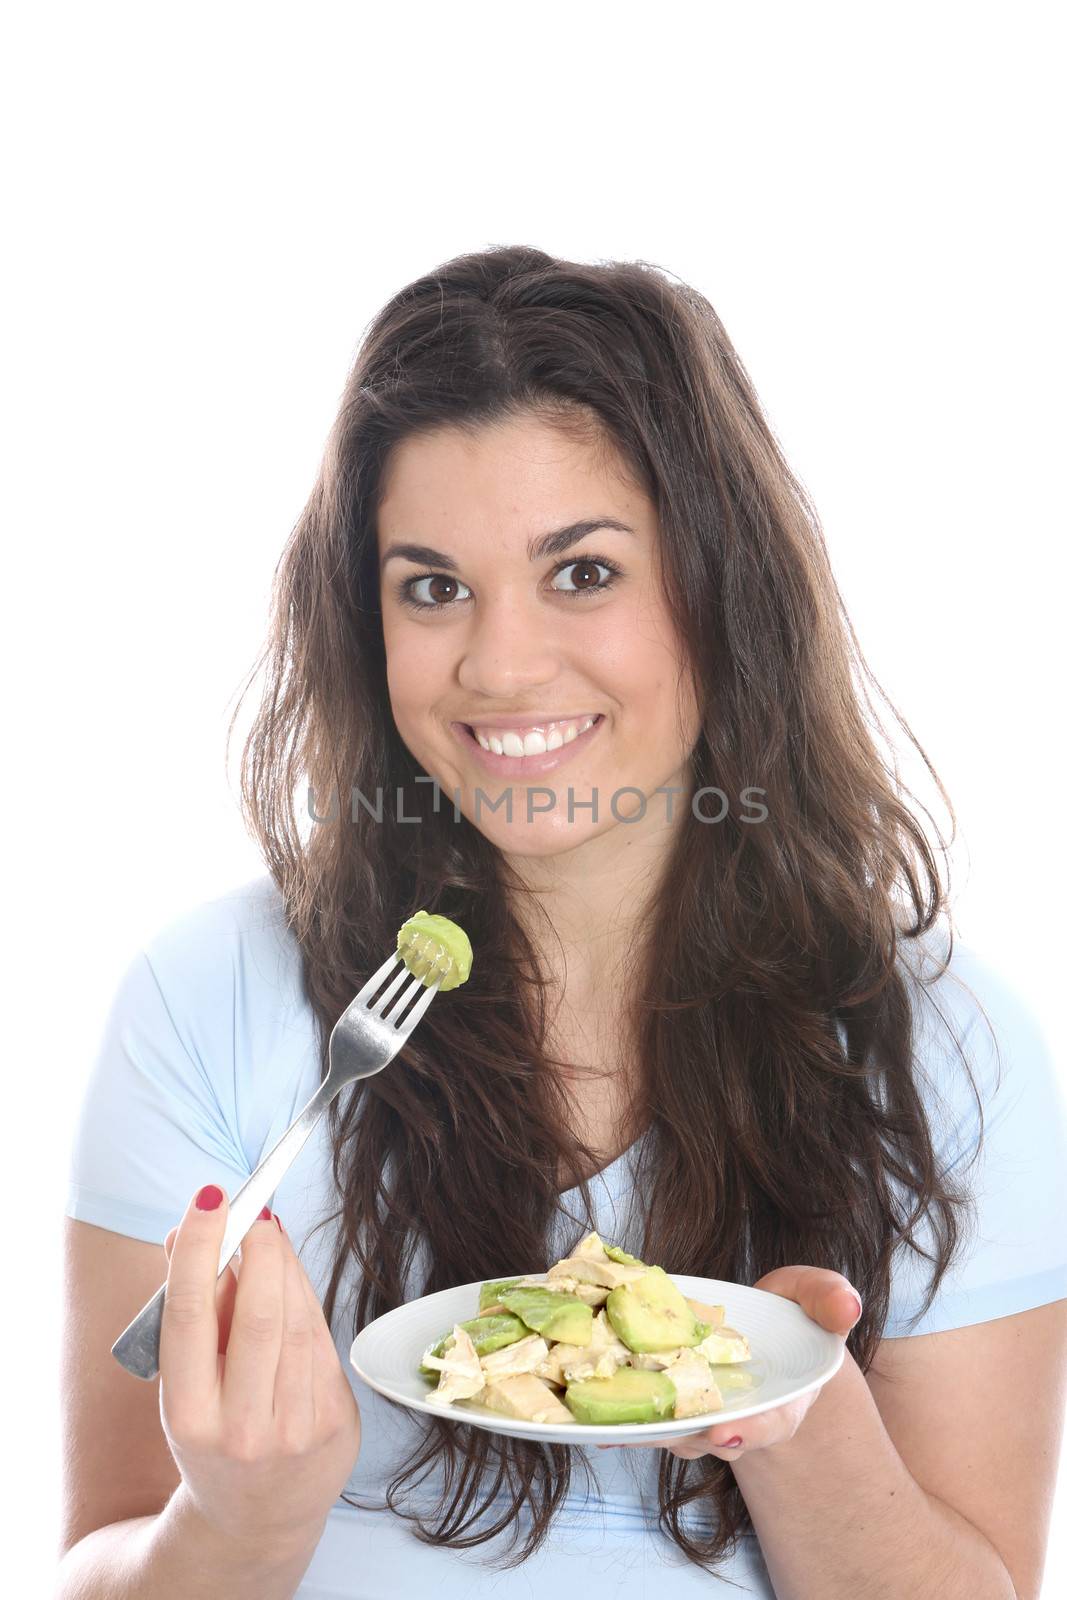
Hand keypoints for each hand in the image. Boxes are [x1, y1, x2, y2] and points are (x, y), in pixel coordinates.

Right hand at [157, 1184, 360, 1554]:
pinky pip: (324, 1342)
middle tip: (255, 1211)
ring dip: (287, 1267)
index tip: (209, 1199)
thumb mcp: (184, 1382)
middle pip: (260, 1314)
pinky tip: (293, 1284)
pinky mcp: (337, 1426)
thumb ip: (188, 1304)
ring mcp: (296, 1432)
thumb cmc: (212, 1430)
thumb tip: (190, 1227)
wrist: (252, 1519)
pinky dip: (307, 1300)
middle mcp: (242, 1429)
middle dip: (260, 1249)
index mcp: (187, 1416)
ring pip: (299, 1321)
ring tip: (271, 1241)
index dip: (199, 1249)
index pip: (190, 1316)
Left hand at [597, 1266, 860, 1461]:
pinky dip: (616, 1418)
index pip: (768, 1424)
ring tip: (601, 1420)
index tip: (724, 1432)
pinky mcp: (667, 1401)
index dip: (748, 1432)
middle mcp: (737, 1419)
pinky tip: (585, 1416)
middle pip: (707, 1438)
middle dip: (681, 1436)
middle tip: (652, 1429)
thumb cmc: (794, 1317)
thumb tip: (847, 1304)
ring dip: (637, 1428)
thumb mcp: (818, 1301)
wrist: (766, 1335)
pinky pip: (642, 1415)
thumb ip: (830, 1300)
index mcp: (781, 1402)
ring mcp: (699, 1414)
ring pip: (667, 1432)